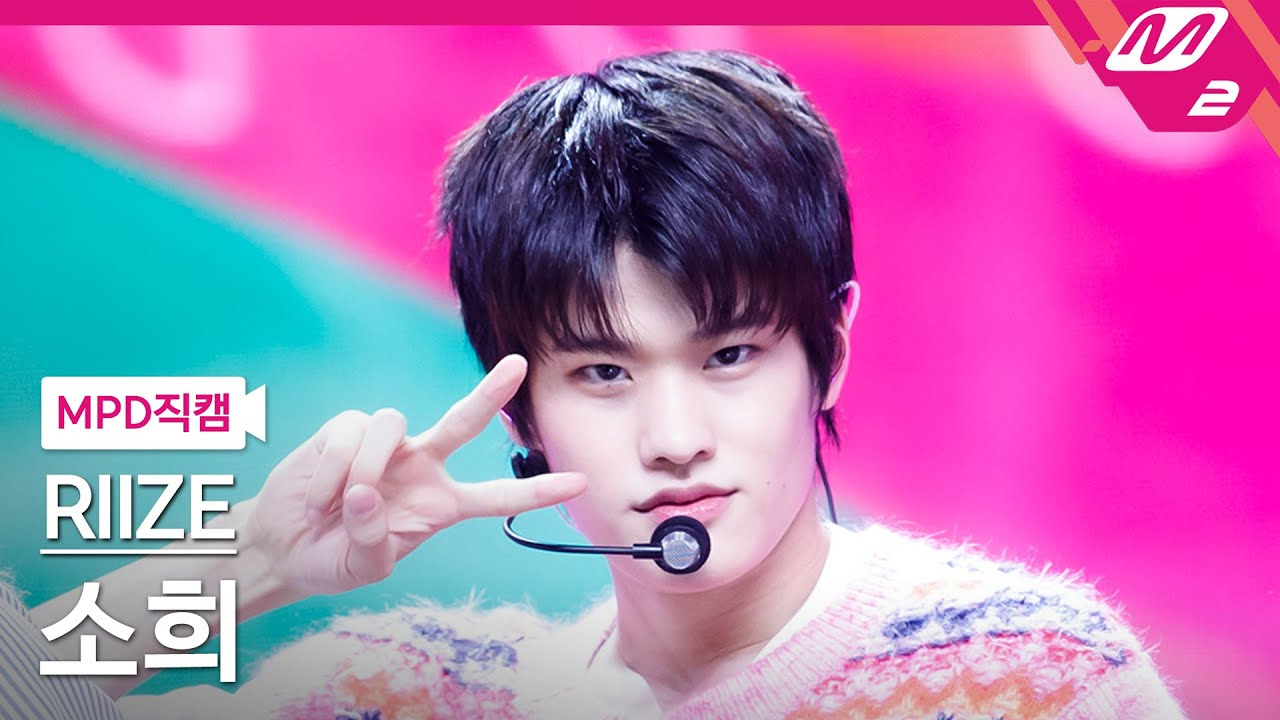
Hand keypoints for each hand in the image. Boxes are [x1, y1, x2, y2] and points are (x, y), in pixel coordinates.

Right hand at [242, 355, 584, 596]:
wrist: (283, 545)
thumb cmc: (335, 558)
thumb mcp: (364, 568)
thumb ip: (375, 540)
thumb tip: (368, 493)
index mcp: (442, 505)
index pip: (498, 496)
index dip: (537, 492)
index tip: (581, 483)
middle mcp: (423, 465)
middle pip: (465, 422)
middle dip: (491, 392)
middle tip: (519, 365)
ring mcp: (388, 444)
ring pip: (392, 426)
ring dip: (363, 468)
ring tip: (337, 507)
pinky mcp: (348, 428)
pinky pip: (349, 436)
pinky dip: (330, 471)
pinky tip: (317, 500)